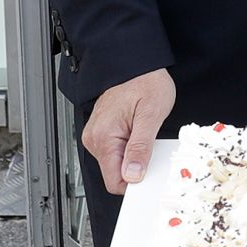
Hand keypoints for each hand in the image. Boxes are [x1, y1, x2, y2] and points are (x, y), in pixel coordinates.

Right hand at [82, 68, 175, 194]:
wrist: (138, 63)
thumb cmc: (146, 81)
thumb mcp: (151, 114)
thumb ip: (141, 147)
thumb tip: (133, 175)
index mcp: (104, 137)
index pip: (114, 181)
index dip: (134, 182)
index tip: (150, 175)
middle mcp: (95, 138)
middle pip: (115, 174)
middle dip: (136, 167)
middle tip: (152, 145)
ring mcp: (97, 136)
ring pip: (116, 163)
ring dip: (133, 156)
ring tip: (145, 133)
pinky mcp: (103, 133)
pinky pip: (116, 152)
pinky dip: (130, 148)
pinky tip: (138, 131)